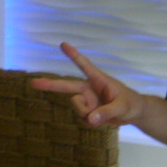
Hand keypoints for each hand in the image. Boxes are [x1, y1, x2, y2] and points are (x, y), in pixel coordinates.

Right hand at [30, 42, 144, 127]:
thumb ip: (106, 112)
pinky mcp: (87, 111)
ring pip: (76, 108)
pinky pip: (82, 119)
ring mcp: (87, 100)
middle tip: (33, 83)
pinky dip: (90, 122)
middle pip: (66, 86)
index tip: (63, 44)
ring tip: (102, 115)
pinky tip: (100, 120)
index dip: (73, 55)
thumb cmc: (130, 104)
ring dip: (86, 114)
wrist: (134, 114)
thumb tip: (90, 118)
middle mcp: (89, 89)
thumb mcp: (122, 107)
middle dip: (49, 85)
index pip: (84, 66)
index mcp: (99, 80)